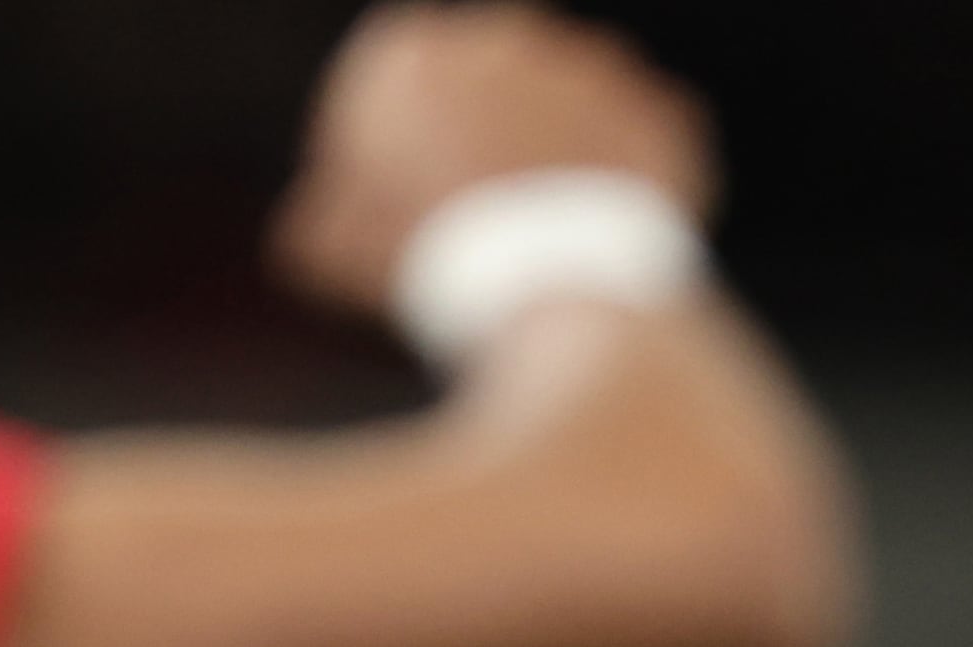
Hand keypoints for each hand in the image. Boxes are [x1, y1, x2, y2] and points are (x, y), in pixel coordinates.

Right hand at [275, 6, 719, 321]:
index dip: (403, 149)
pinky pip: (645, 146)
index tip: (412, 200)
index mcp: (413, 49)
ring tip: (552, 239)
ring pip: (571, 113)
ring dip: (563, 160)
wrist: (554, 286)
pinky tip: (610, 238)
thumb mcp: (336, 247)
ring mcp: (594, 66)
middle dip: (490, 144)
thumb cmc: (431, 262)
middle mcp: (507, 33)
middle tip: (489, 222)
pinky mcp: (663, 110)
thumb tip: (310, 231)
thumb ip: (322, 219)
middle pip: (491, 95)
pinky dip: (634, 185)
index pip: (400, 87)